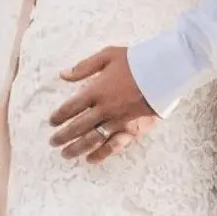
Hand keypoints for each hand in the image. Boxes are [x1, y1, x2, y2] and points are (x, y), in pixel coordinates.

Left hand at [48, 46, 158, 161]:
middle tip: (53, 142)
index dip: (59, 116)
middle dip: (63, 136)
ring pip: (92, 140)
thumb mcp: (107, 56)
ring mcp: (117, 121)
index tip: (51, 122)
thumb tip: (62, 75)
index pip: (71, 107)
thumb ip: (83, 67)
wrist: (164, 71)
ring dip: (76, 148)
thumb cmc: (135, 61)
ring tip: (65, 154)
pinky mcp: (131, 130)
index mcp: (96, 90)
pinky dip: (101, 154)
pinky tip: (91, 159)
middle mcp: (104, 109)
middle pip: (77, 127)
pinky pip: (113, 146)